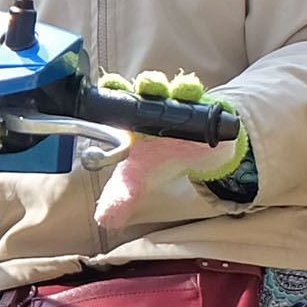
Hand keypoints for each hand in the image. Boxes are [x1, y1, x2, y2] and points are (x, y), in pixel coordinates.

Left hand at [93, 74, 245, 234]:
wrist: (202, 155)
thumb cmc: (163, 159)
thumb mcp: (139, 180)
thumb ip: (122, 197)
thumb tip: (105, 220)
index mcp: (128, 121)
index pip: (114, 101)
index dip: (110, 92)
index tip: (106, 89)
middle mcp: (148, 106)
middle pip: (136, 89)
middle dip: (131, 86)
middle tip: (127, 89)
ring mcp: (173, 101)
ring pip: (162, 88)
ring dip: (157, 85)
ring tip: (154, 89)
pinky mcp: (197, 103)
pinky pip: (193, 94)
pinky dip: (189, 91)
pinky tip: (186, 93)